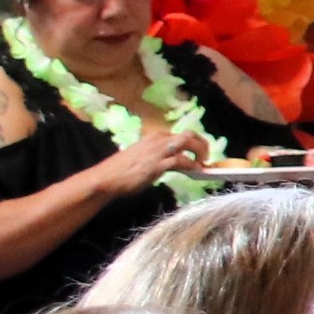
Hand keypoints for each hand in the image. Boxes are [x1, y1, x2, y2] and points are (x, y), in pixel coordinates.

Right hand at [88, 123, 211, 196]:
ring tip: (204, 163)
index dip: (194, 143)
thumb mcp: (143, 157)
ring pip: (188, 142)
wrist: (106, 178)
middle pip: (189, 134)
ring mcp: (158, 151)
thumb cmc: (122, 171)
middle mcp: (158, 140)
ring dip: (201, 152)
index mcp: (154, 137)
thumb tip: (173, 162)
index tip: (200, 153)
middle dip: (202, 144)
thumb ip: (158, 156)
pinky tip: (196, 171)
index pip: (181, 134)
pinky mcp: (158, 164)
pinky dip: (193, 165)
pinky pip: (182, 160)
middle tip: (207, 157)